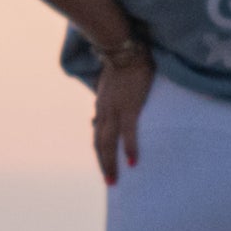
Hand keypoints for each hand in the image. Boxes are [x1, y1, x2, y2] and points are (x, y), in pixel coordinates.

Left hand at [91, 53, 152, 185]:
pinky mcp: (129, 107)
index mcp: (102, 107)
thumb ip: (107, 100)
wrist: (123, 48)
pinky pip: (128, 133)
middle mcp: (104, 111)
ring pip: (108, 143)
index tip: (105, 166)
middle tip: (110, 182)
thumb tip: (100, 115)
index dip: (101, 152)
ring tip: (115, 179)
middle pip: (100, 144)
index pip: (98, 135)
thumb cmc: (122, 64)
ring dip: (110, 163)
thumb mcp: (110, 85)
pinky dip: (129, 148)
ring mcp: (115, 110)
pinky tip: (133, 162)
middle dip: (103, 164)